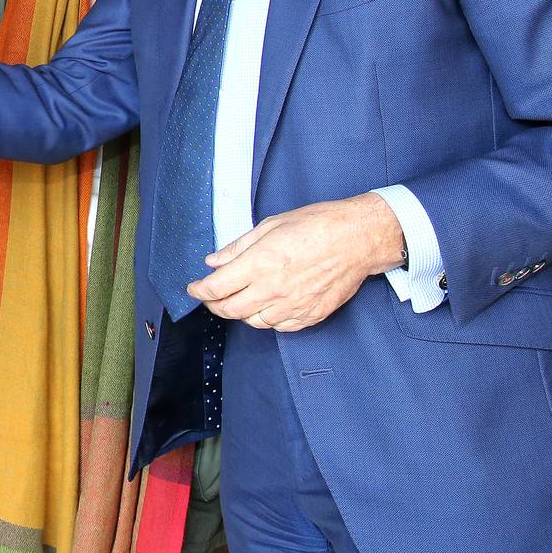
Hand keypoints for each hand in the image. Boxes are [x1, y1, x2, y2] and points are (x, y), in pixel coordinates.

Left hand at [188, 193, 406, 331]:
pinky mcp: (310, 315)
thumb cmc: (317, 226)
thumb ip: (238, 248)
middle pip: (230, 310)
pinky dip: (267, 320)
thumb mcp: (270, 226)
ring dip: (240, 313)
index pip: (216, 287)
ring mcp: (293, 305)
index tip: (194, 288)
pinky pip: (280, 327)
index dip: (199, 291)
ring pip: (254, 322)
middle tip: (210, 297)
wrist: (357, 239)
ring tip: (239, 300)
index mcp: (260, 263)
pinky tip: (266, 308)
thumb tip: (214, 262)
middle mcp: (274, 289)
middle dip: (214, 305)